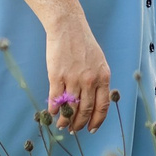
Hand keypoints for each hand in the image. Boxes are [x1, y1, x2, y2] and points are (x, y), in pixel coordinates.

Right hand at [42, 14, 113, 132]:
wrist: (68, 26)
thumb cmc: (83, 43)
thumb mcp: (99, 61)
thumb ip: (98, 81)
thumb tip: (93, 102)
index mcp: (103, 77)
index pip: (102, 106)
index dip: (96, 121)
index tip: (91, 129)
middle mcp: (90, 80)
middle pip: (85, 110)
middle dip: (79, 124)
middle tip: (73, 129)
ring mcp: (73, 78)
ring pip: (70, 108)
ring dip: (65, 120)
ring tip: (61, 124)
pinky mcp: (57, 76)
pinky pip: (56, 99)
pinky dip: (54, 109)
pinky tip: (52, 113)